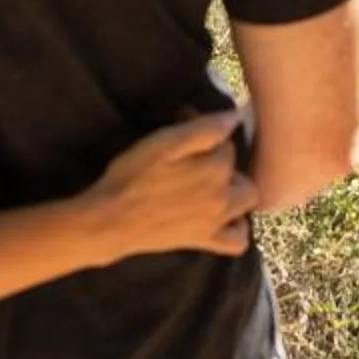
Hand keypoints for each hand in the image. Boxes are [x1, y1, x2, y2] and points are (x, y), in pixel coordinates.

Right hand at [80, 111, 256, 263]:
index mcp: (216, 168)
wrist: (110, 221)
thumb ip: (204, 129)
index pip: (225, 140)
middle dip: (224, 159)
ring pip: (247, 200)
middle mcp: (224, 196)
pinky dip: (237, 228)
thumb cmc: (132, 177)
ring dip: (236, 188)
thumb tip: (234, 116)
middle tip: (196, 157)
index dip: (204, 131)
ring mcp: (217, 221)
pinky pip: (238, 242)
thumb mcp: (164, 143)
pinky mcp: (205, 241)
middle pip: (240, 169)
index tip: (181, 127)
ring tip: (212, 182)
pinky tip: (225, 218)